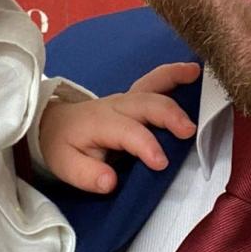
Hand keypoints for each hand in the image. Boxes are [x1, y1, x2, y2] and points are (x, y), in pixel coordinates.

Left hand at [38, 63, 199, 193]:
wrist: (54, 124)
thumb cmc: (62, 146)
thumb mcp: (65, 166)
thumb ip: (87, 175)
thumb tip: (110, 182)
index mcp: (100, 122)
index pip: (127, 132)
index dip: (145, 146)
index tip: (161, 163)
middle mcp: (116, 105)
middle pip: (145, 104)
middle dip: (169, 115)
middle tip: (189, 131)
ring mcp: (126, 98)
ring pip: (152, 85)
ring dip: (175, 80)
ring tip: (196, 76)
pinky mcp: (134, 97)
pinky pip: (155, 81)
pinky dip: (173, 73)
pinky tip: (193, 69)